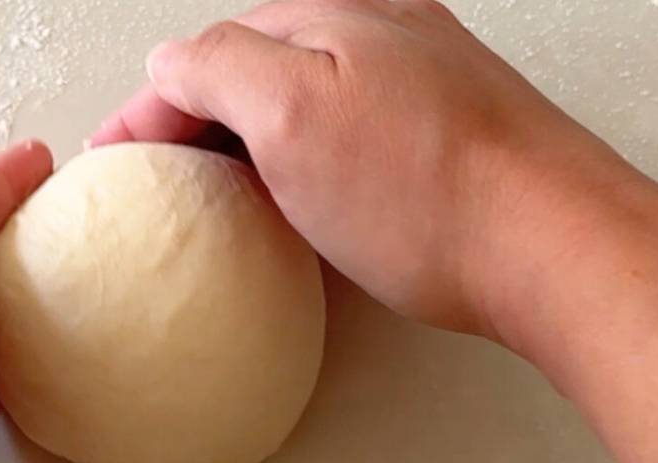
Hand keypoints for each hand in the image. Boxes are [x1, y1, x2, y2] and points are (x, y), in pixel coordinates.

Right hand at [93, 0, 635, 336]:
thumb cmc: (420, 192)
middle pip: (252, 68)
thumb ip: (219, 69)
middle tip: (153, 181)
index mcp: (330, 14)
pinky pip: (342, 129)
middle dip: (193, 118)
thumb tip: (170, 60)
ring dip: (244, 137)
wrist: (547, 244)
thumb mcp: (293, 115)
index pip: (207, 53)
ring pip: (298, 97)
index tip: (110, 164)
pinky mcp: (441, 133)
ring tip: (210, 191)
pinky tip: (296, 194)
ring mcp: (414, 79)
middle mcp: (375, 30)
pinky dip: (299, 155)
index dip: (148, 110)